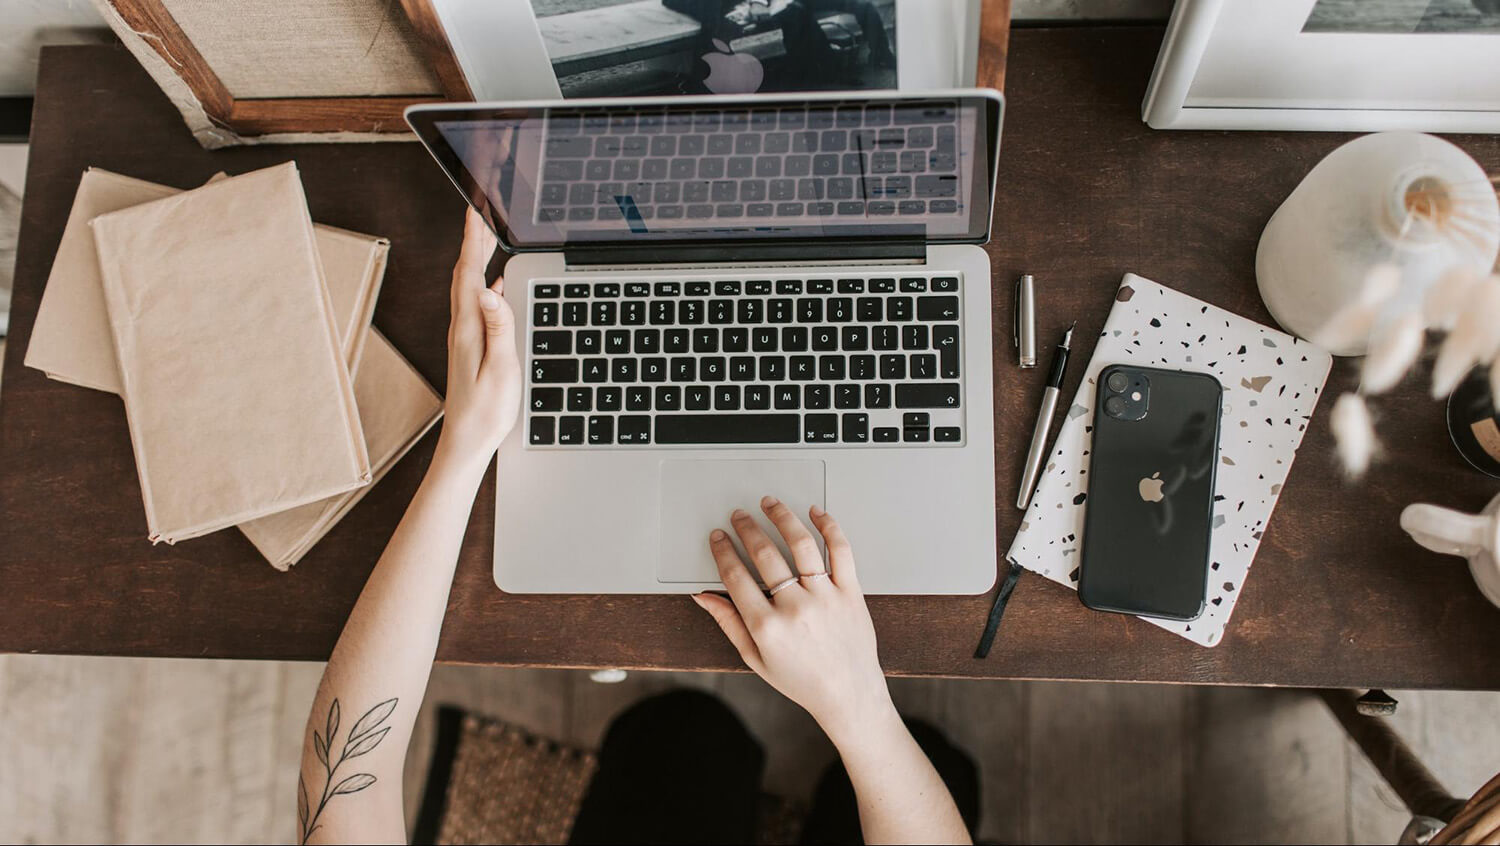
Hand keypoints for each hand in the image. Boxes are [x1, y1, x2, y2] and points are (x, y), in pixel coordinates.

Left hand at [436, 209, 520, 464]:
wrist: (466, 442)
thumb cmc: (485, 412)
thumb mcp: (500, 369)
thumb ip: (498, 328)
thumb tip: (491, 288)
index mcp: (468, 329)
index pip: (469, 274)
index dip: (473, 240)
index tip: (475, 211)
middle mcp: (461, 328)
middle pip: (464, 274)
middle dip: (473, 241)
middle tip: (481, 213)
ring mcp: (464, 337)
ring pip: (468, 287)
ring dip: (476, 259)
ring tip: (487, 238)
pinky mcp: (470, 346)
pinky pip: (474, 304)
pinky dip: (482, 282)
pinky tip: (494, 283)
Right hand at [692, 497, 895, 743]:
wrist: (848, 694)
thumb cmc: (803, 680)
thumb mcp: (755, 658)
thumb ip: (728, 623)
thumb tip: (704, 597)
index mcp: (767, 627)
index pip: (736, 576)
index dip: (723, 551)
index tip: (718, 538)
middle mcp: (796, 608)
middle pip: (765, 554)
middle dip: (747, 528)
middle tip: (739, 516)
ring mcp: (825, 597)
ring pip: (801, 544)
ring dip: (782, 518)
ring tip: (770, 504)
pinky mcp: (850, 592)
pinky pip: (841, 551)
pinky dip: (829, 527)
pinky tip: (816, 513)